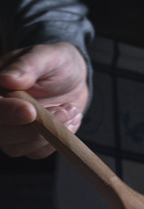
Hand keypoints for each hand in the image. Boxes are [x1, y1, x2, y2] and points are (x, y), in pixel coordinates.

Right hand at [0, 42, 88, 158]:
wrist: (72, 77)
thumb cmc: (55, 63)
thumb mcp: (45, 56)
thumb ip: (27, 66)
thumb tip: (7, 79)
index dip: (6, 113)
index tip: (30, 111)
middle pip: (1, 134)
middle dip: (33, 129)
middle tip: (64, 110)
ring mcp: (11, 129)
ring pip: (18, 148)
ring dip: (49, 134)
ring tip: (70, 109)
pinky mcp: (29, 141)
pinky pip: (38, 152)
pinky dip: (57, 140)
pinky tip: (70, 119)